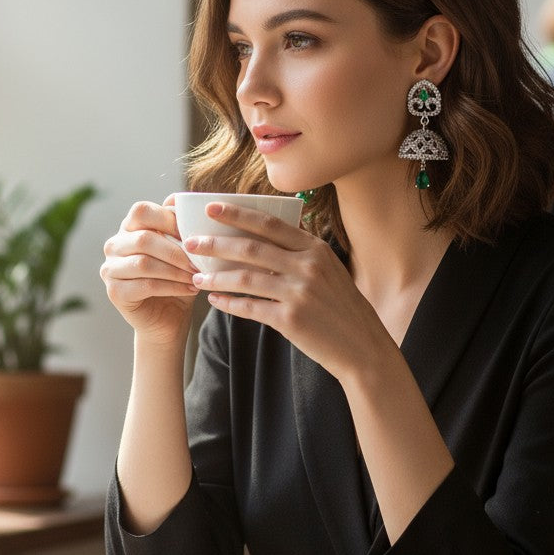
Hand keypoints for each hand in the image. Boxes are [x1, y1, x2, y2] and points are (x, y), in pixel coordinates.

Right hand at [100, 197, 198, 345]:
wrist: (169, 319)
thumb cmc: (178, 278)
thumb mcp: (183, 249)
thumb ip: (180, 224)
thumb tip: (182, 197)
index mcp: (129, 227)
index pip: (141, 211)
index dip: (169, 219)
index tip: (196, 235)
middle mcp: (114, 245)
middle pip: (144, 238)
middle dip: (177, 251)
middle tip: (200, 262)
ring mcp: (110, 269)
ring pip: (145, 263)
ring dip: (176, 270)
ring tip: (197, 277)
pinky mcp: (115, 292)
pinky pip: (146, 285)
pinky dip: (173, 286)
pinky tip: (190, 289)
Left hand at [183, 201, 392, 379]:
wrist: (363, 346)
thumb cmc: (342, 308)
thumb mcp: (329, 270)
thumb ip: (301, 253)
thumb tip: (265, 237)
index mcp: (315, 248)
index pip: (270, 223)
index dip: (238, 214)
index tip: (211, 208)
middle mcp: (307, 266)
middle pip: (251, 248)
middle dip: (215, 244)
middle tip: (191, 243)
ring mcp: (299, 293)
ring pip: (245, 278)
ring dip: (216, 277)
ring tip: (196, 277)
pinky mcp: (291, 320)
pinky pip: (250, 308)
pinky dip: (229, 304)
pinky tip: (215, 301)